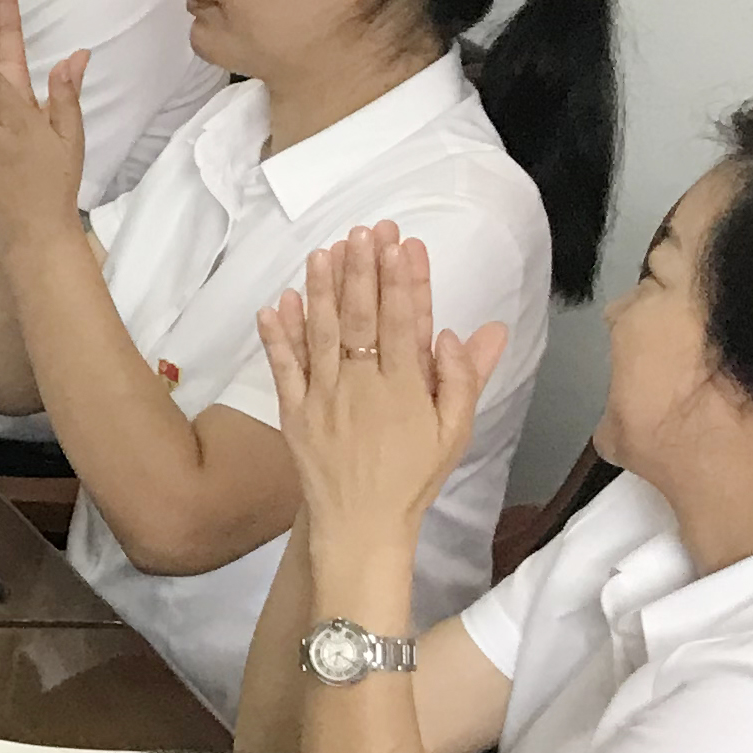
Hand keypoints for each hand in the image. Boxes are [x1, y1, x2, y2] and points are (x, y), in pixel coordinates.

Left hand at [258, 224, 503, 550]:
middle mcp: (362, 386)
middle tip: (364, 229)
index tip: (403, 243)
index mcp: (405, 389)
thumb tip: (473, 330)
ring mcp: (324, 398)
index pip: (404, 322)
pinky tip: (278, 302)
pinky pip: (284, 368)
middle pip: (362, 318)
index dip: (404, 280)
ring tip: (325, 250)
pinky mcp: (294, 413)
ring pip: (322, 334)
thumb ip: (464, 379)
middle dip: (363, 269)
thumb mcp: (454, 432)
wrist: (362, 523)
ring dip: (322, 289)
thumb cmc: (413, 476)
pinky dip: (278, 336)